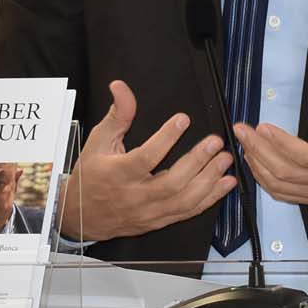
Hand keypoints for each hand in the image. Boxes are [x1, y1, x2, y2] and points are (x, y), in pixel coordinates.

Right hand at [61, 80, 235, 241]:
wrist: (82, 216)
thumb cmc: (91, 176)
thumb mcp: (99, 141)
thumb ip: (117, 114)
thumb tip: (121, 87)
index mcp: (119, 174)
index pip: (146, 157)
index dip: (166, 138)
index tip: (183, 120)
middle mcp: (136, 195)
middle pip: (172, 182)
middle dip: (197, 161)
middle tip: (215, 142)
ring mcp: (149, 211)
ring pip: (184, 200)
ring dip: (209, 180)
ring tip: (225, 160)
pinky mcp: (159, 220)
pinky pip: (188, 212)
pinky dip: (210, 199)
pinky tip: (225, 183)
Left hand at [235, 68, 307, 217]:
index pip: (302, 156)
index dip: (278, 142)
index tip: (261, 126)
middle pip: (282, 171)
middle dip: (257, 150)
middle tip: (241, 130)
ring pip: (280, 186)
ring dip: (258, 166)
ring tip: (245, 145)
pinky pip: (286, 195)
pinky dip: (267, 182)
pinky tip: (258, 166)